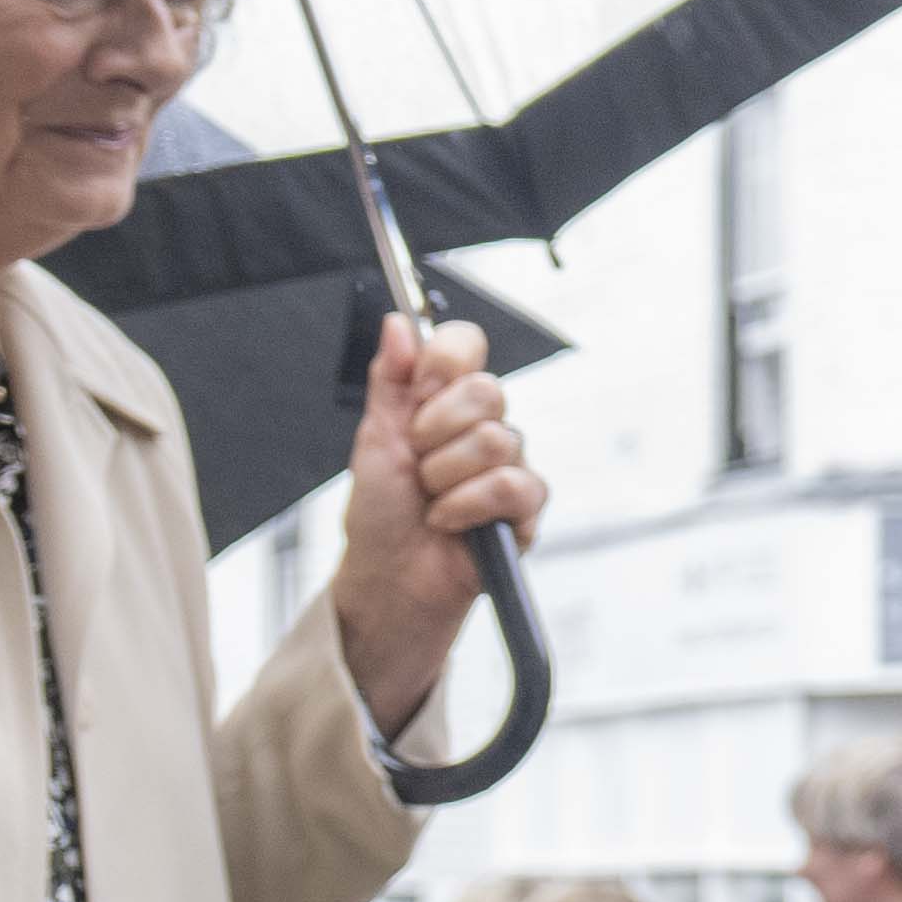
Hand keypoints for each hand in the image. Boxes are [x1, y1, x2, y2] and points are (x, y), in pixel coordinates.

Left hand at [327, 311, 546, 750]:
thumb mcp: (375, 440)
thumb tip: (396, 323)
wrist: (389, 578)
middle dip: (437, 431)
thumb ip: (392, 380)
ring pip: (498, 440)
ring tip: (430, 500)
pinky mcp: (526, 507)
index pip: (467, 346)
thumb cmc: (380, 514)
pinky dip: (467, 506)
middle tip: (417, 460)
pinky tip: (449, 522)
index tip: (425, 382)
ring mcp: (509, 465)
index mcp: (445, 403)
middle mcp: (484, 426)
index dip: (449, 357)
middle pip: (488, 390)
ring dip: (446, 477)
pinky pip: (512, 486)